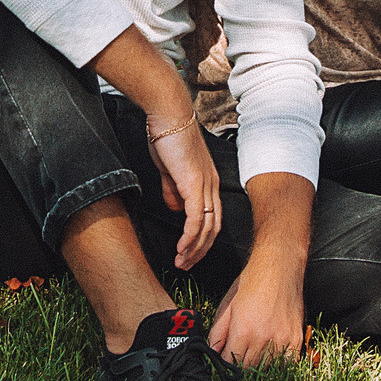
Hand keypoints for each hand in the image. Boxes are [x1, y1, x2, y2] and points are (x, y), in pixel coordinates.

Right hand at [147, 115, 221, 271]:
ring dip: (194, 249)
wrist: (168, 115)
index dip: (202, 238)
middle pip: (213, 228)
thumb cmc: (167, 136)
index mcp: (207, 181)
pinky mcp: (194, 185)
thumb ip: (173, 188)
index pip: (212, 218)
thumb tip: (174, 208)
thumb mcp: (170, 168)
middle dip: (200, 250)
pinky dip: (189, 238)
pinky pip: (196, 219)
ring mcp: (205, 185)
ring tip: (181, 263)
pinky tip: (181, 249)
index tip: (189, 252)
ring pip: (206, 228)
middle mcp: (211, 185)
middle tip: (187, 265)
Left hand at [210, 170, 310, 368]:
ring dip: (258, 365)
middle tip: (238, 356)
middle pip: (248, 368)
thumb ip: (218, 332)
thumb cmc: (252, 282)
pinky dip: (279, 364)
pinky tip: (272, 355)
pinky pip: (287, 363)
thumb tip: (213, 351)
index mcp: (243, 331)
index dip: (225, 363)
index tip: (224, 360)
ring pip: (267, 368)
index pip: (230, 362)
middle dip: (240, 364)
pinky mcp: (296, 338)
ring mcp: (282, 339)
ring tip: (254, 353)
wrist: (279, 267)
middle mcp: (263, 338)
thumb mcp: (227, 306)